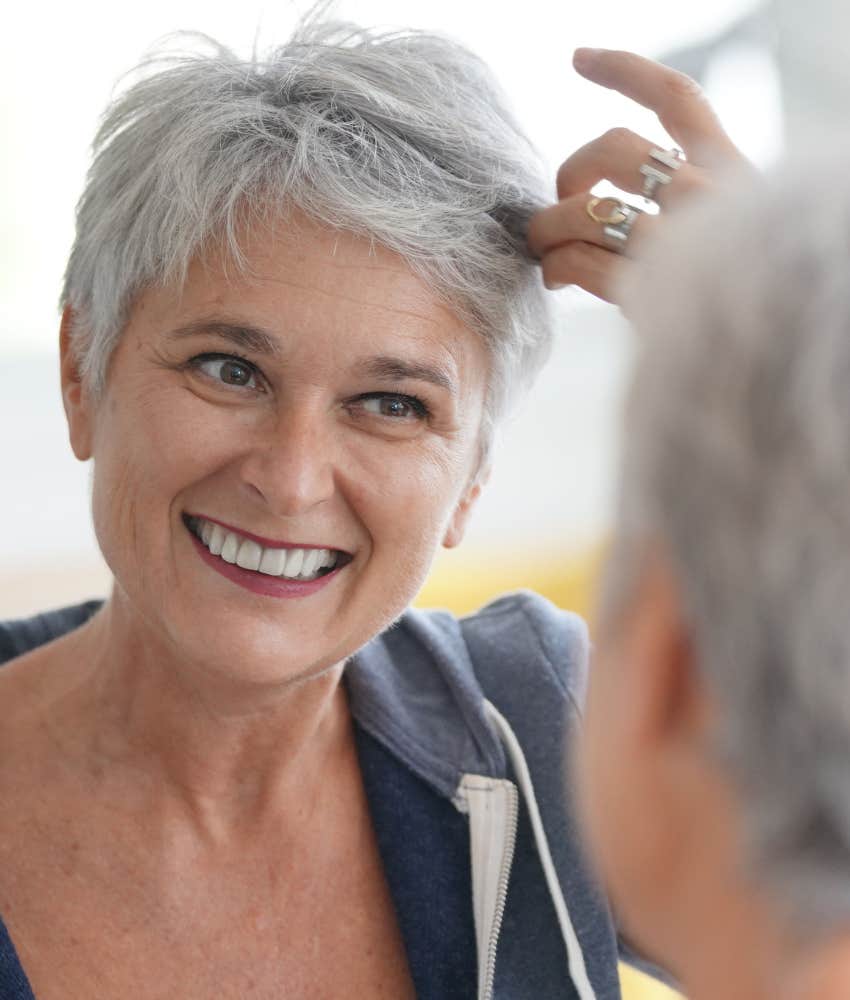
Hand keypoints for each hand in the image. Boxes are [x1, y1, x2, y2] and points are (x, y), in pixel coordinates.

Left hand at [526, 48, 747, 302]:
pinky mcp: (651, 287)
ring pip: (587, 208)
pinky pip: (581, 260)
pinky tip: (555, 276)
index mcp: (734, 175)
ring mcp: (683, 240)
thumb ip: (686, 208)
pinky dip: (556, 265)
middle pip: (616, 147)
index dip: (625, 72)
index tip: (579, 59)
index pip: (678, 101)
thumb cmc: (738, 303)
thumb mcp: (729, 237)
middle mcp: (712, 196)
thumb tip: (606, 202)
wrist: (767, 366)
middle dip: (572, 171)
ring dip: (549, 227)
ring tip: (542, 249)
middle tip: (562, 206)